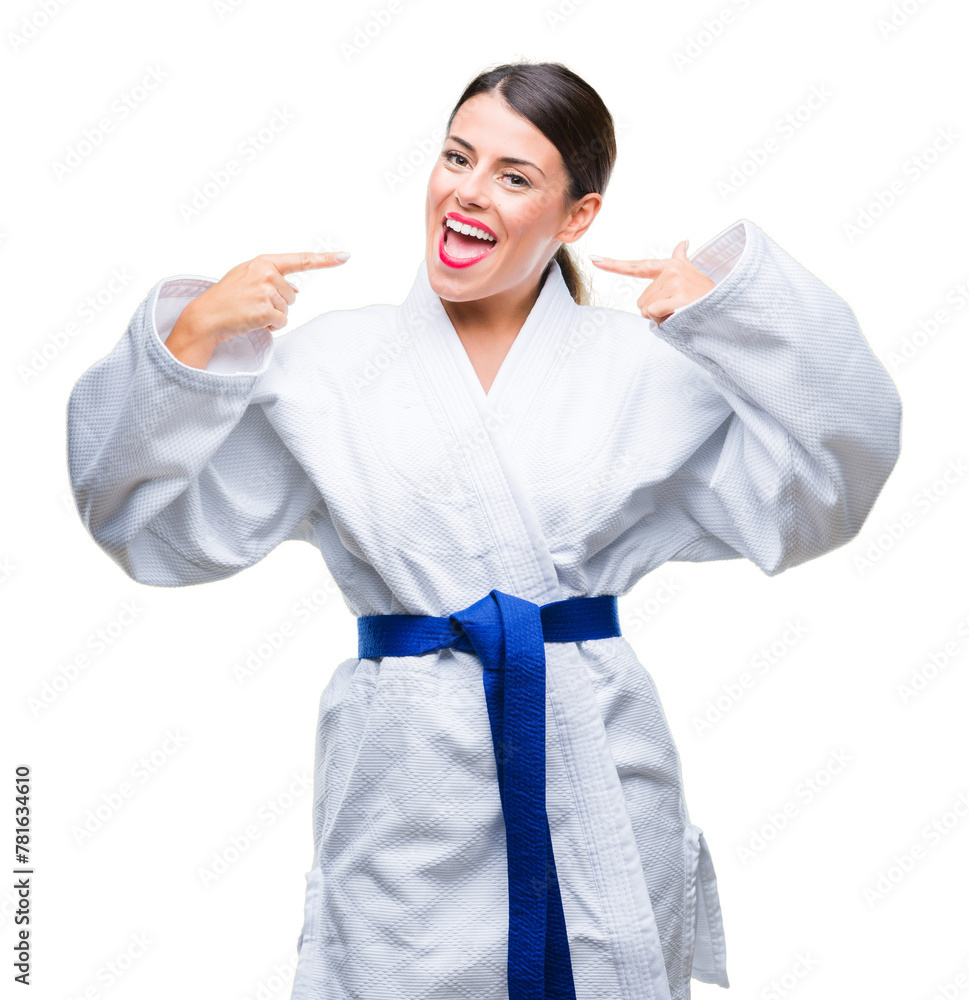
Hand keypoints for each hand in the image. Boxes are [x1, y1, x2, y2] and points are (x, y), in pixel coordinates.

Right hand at [190, 251, 350, 341]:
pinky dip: (271, 326)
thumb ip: (272, 278)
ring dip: (273, 315)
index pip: (301, 260)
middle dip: (278, 303)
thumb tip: (297, 289)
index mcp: (264, 262)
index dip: (326, 259)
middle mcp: (267, 273)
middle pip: (293, 295)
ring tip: (250, 312)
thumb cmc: (226, 297)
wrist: (206, 316)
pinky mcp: (266, 310)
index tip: (346, 256)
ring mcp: (266, 291)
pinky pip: (282, 322)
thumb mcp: (247, 278)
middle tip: (253, 304)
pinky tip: (253, 321)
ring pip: (288, 310)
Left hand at [589, 239, 713, 323]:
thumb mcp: (694, 274)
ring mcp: (676, 281)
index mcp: (671, 266)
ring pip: (647, 310)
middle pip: (641, 301)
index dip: (614, 264)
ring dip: (661, 317)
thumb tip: (684, 241)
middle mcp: (672, 269)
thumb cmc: (706, 295)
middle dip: (655, 310)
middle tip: (677, 308)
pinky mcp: (679, 295)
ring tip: (682, 310)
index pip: (637, 267)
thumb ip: (682, 259)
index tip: (594, 259)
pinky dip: (663, 320)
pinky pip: (654, 314)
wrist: (727, 306)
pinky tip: (680, 314)